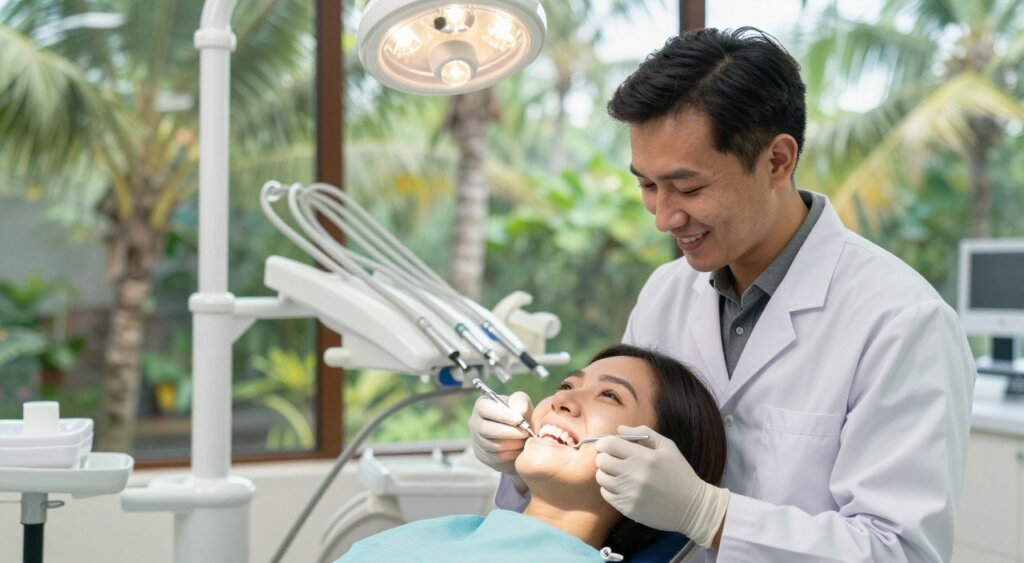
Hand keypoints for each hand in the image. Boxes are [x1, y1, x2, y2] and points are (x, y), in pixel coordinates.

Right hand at [468, 391, 533, 476]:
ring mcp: (476, 440)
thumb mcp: (521, 403)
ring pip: (493, 445)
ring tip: (525, 440)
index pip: (484, 408)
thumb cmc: (518, 415)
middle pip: (486, 429)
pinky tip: (520, 448)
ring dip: (513, 443)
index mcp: (481, 405)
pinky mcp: (482, 455)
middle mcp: (474, 422)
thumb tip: (519, 410)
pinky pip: (497, 457)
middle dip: (510, 432)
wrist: (517, 436)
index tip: (520, 419)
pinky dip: (511, 453)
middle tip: (526, 432)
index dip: (503, 414)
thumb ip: (520, 401)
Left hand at [595, 425, 729, 548]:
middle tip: (613, 459)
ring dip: (607, 473)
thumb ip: (643, 433)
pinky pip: (606, 494)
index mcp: (644, 456)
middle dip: (605, 457)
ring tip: (619, 473)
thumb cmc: (679, 473)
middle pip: (601, 460)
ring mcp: (630, 493)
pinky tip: (622, 486)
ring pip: (601, 477)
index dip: (604, 443)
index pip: (608, 444)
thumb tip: (619, 429)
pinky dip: (610, 489)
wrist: (692, 507)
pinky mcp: (628, 508)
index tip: (607, 445)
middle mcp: (635, 474)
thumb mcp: (668, 447)